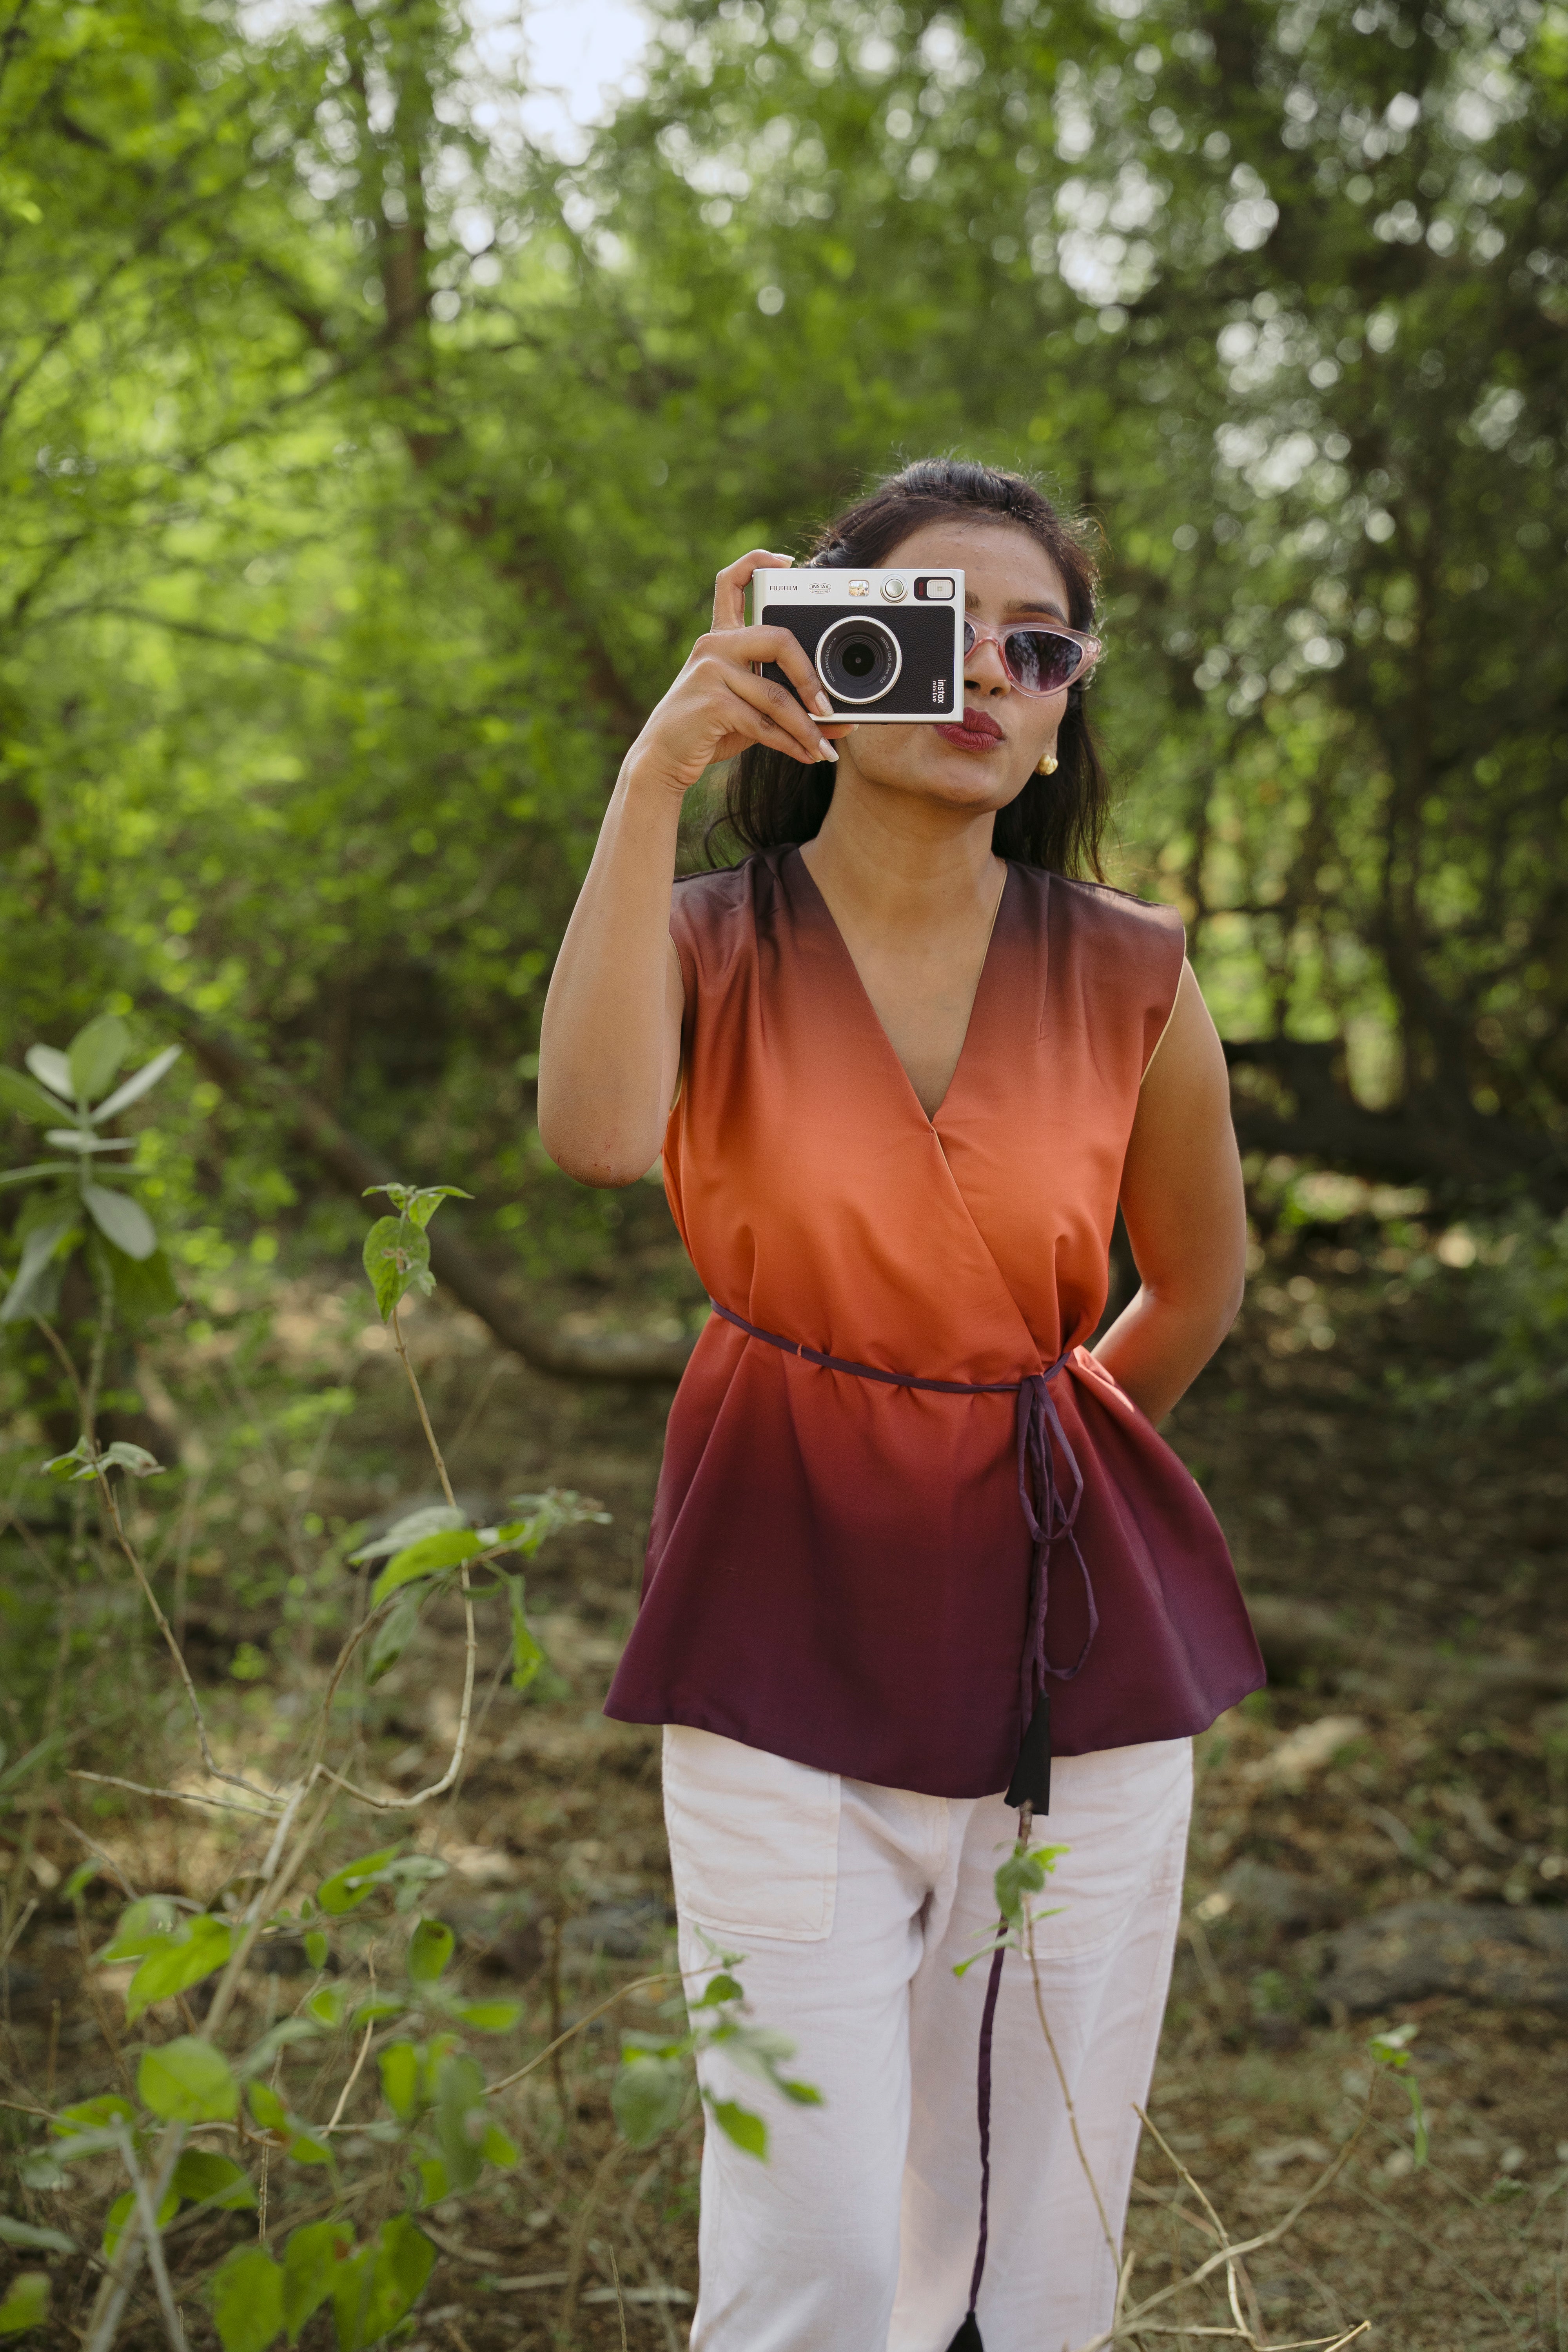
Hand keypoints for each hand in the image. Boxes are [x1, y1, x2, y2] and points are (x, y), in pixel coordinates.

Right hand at [624, 549, 848, 795]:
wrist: (663, 757)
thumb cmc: (708, 729)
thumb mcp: (749, 709)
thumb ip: (786, 703)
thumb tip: (841, 719)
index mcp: (721, 636)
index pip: (732, 582)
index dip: (757, 562)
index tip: (787, 562)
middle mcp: (714, 645)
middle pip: (778, 638)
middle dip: (810, 676)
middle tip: (828, 706)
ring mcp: (710, 672)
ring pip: (776, 696)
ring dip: (806, 727)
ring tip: (824, 748)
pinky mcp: (711, 703)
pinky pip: (763, 723)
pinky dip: (790, 743)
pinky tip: (806, 754)